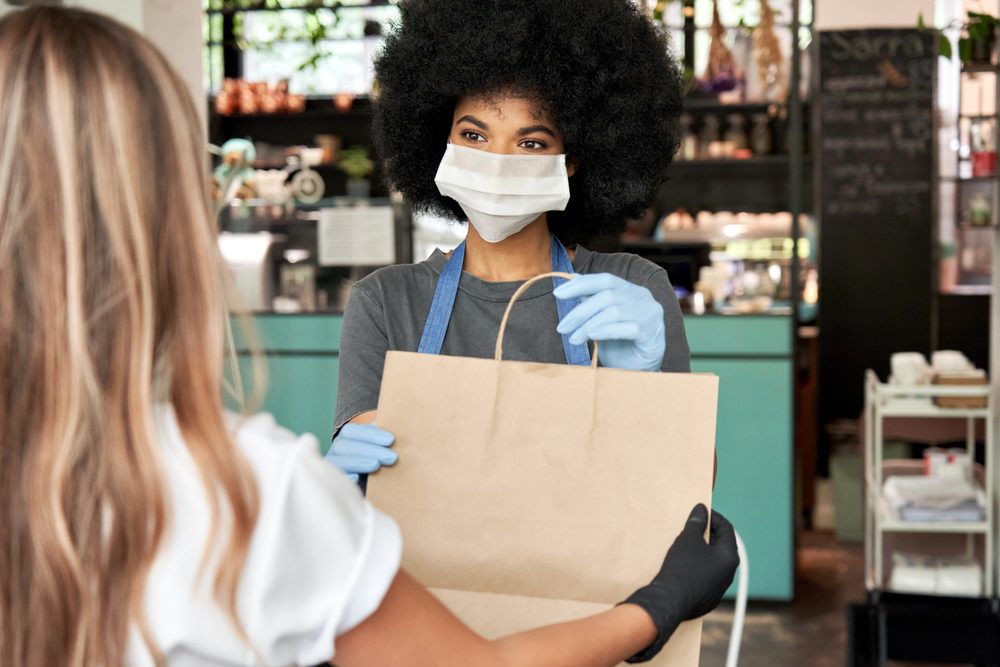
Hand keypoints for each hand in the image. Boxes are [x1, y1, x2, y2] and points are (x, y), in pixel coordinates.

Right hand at [325, 423, 396, 481]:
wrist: (367, 489)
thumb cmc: (373, 464)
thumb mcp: (377, 450)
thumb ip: (380, 439)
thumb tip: (390, 426)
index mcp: (344, 439)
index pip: (351, 431)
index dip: (370, 434)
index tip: (391, 440)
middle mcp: (334, 452)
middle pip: (345, 446)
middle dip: (369, 450)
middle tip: (392, 457)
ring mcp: (331, 468)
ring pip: (339, 462)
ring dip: (358, 462)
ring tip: (376, 465)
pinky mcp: (333, 484)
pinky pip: (333, 481)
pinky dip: (344, 478)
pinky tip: (356, 478)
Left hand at [553, 273, 664, 371]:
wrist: (639, 371)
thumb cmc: (620, 345)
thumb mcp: (601, 321)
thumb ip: (592, 302)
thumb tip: (572, 282)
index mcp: (630, 290)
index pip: (604, 280)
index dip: (580, 284)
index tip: (558, 294)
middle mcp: (643, 297)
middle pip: (606, 296)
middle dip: (580, 312)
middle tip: (562, 327)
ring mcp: (650, 314)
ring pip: (614, 311)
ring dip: (588, 325)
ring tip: (574, 339)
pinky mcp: (652, 333)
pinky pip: (627, 328)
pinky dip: (606, 331)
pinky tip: (592, 337)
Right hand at [622, 505, 738, 662]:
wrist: (670, 601)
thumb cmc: (682, 567)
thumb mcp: (688, 539)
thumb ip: (697, 522)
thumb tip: (702, 509)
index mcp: (729, 557)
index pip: (727, 529)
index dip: (714, 516)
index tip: (701, 511)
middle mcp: (729, 573)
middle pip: (722, 545)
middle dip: (708, 533)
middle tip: (693, 525)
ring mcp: (719, 588)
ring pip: (714, 562)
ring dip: (703, 550)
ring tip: (687, 543)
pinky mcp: (708, 598)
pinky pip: (707, 576)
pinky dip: (699, 565)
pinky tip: (685, 563)